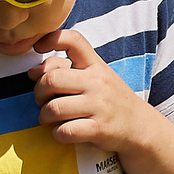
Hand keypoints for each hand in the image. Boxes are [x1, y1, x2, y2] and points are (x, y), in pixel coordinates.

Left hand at [31, 30, 158, 153]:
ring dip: (44, 116)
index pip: (74, 40)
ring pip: (54, 108)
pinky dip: (57, 134)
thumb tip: (32, 72)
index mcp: (95, 66)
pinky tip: (63, 132)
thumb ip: (65, 69)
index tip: (38, 48)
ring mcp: (99, 106)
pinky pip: (65, 131)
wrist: (141, 128)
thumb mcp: (95, 78)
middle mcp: (98, 82)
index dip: (51, 39)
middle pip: (51, 79)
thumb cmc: (110, 101)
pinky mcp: (99, 129)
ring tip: (51, 118)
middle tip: (42, 100)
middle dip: (38, 92)